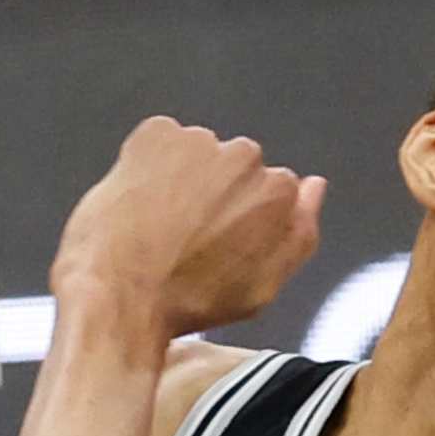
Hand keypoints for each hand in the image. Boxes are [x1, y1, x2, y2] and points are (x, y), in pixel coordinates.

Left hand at [51, 118, 326, 335]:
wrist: (120, 293)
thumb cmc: (190, 300)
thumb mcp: (263, 286)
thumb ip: (300, 232)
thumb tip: (314, 187)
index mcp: (279, 193)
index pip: (271, 192)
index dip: (242, 220)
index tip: (219, 242)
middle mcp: (245, 158)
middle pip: (236, 168)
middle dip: (217, 192)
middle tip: (186, 235)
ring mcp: (199, 141)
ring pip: (198, 153)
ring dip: (184, 176)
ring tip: (158, 224)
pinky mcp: (157, 134)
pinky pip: (161, 141)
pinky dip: (150, 163)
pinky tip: (139, 202)